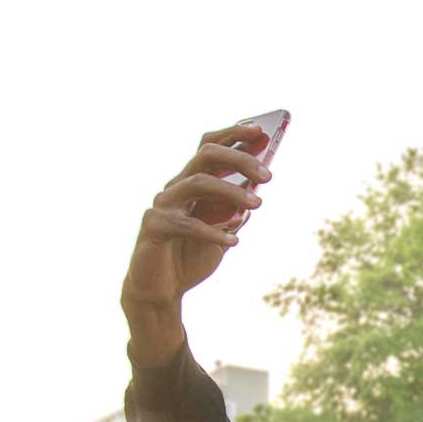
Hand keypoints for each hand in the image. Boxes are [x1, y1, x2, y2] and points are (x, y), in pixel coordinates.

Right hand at [121, 124, 271, 362]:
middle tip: (268, 175)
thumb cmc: (191, 257)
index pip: (209, 148)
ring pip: (198, 184)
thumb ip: (235, 211)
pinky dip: (213, 231)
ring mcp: (162, 205)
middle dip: (239, 160)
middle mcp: (175, 187)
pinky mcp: (154, 227)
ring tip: (258, 205)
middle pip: (205, 157)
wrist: (162, 290)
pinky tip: (234, 240)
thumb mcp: (222, 232)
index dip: (233, 135)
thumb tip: (256, 189)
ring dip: (231, 192)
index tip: (263, 131)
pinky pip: (187, 224)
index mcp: (190, 184)